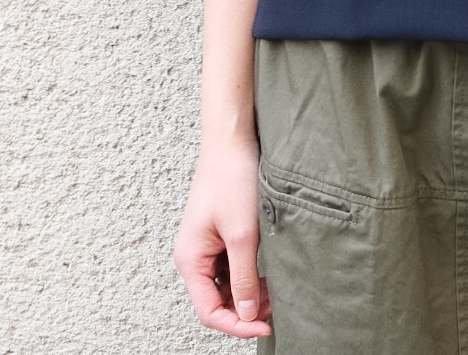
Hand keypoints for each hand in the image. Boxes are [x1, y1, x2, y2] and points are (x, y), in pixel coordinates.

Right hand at [173, 134, 273, 337]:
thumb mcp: (242, 234)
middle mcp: (194, 256)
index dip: (237, 325)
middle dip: (245, 309)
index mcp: (191, 260)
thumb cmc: (231, 179)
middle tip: (276, 306)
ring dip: (248, 293)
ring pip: (226, 285)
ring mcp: (206, 246)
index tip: (266, 325)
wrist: (232, 141)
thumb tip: (245, 313)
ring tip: (275, 289)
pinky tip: (268, 271)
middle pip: (217, 301)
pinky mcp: (219, 235)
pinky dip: (249, 275)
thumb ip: (243, 277)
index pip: (209, 311)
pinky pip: (231, 267)